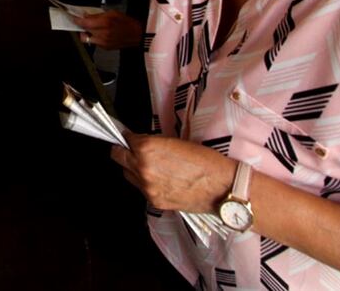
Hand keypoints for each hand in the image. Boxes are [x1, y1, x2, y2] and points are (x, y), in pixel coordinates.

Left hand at [73, 10, 144, 49]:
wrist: (138, 35)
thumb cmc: (127, 23)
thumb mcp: (113, 13)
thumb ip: (98, 15)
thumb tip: (86, 16)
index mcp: (104, 24)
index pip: (84, 23)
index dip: (76, 20)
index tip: (72, 17)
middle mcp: (102, 35)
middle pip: (83, 32)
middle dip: (81, 26)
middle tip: (83, 21)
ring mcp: (103, 43)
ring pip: (87, 39)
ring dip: (87, 33)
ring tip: (92, 28)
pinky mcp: (105, 47)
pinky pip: (94, 42)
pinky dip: (94, 37)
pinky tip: (100, 33)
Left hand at [110, 134, 234, 212]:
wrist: (221, 187)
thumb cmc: (205, 161)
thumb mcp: (176, 142)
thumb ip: (154, 143)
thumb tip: (142, 143)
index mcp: (147, 148)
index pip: (126, 139)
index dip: (129, 137)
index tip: (130, 137)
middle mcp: (143, 168)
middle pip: (118, 156)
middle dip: (123, 150)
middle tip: (130, 148)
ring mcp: (147, 187)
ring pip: (127, 174)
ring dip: (132, 167)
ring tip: (147, 164)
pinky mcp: (154, 201)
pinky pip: (141, 188)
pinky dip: (145, 182)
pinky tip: (158, 178)